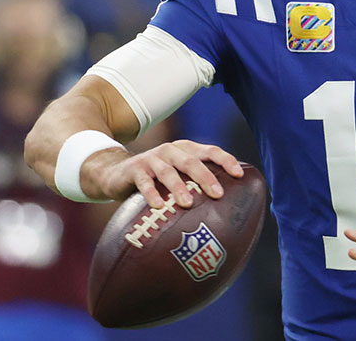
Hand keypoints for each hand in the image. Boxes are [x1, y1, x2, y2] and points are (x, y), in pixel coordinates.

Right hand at [86, 139, 242, 207]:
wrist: (116, 173)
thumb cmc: (157, 178)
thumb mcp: (177, 175)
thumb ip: (196, 183)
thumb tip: (227, 206)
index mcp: (187, 150)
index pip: (211, 151)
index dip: (226, 161)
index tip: (239, 175)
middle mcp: (171, 151)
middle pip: (191, 162)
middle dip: (206, 177)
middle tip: (218, 194)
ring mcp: (152, 158)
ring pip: (168, 172)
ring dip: (179, 187)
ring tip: (188, 204)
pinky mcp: (135, 169)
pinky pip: (144, 182)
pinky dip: (152, 193)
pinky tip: (158, 206)